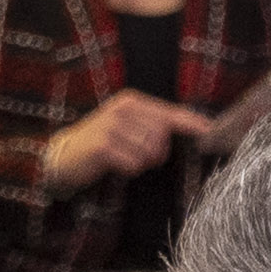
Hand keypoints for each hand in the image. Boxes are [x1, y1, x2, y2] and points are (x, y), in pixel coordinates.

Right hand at [34, 92, 203, 191]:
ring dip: (141, 162)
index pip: (169, 112)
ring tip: (123, 159)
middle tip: (140, 157)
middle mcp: (122, 109)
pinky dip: (129, 170)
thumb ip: (153, 126)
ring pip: (149, 152)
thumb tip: (191, 130)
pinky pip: (133, 164)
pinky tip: (114, 165)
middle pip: (162, 136)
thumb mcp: (125, 126)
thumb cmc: (100, 143)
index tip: (210, 130)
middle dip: (157, 152)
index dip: (191, 123)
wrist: (60, 156)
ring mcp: (111, 126)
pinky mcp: (103, 146)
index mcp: (130, 101)